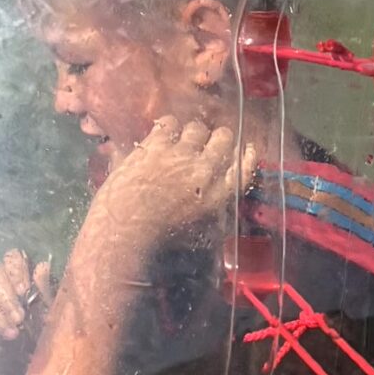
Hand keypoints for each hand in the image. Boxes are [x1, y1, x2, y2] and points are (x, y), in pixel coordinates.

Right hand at [0, 249, 51, 374]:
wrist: (25, 363)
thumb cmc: (39, 334)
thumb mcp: (48, 314)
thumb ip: (44, 290)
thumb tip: (42, 265)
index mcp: (19, 276)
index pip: (11, 258)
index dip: (16, 270)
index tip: (24, 290)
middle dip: (7, 298)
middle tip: (19, 318)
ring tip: (11, 332)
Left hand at [87, 119, 256, 264]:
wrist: (126, 239)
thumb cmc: (161, 250)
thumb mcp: (201, 240)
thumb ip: (212, 218)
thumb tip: (215, 210)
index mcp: (221, 197)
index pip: (245, 167)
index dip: (247, 155)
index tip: (245, 148)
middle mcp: (206, 171)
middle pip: (223, 138)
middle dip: (217, 139)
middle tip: (206, 145)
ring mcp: (180, 156)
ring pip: (197, 128)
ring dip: (192, 133)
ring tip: (182, 140)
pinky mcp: (155, 147)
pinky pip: (169, 123)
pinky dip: (168, 128)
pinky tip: (162, 135)